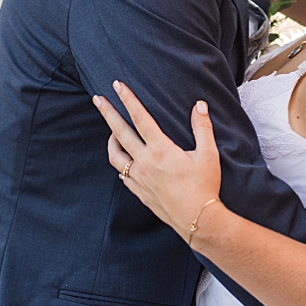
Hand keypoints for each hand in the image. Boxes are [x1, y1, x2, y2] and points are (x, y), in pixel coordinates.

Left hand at [93, 82, 221, 240]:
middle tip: (97, 99)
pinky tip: (123, 159)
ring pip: (115, 155)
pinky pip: (123, 174)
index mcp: (161, 150)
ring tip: (110, 131)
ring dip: (110, 140)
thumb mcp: (208, 155)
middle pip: (119, 132)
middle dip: (108, 112)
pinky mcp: (139, 192)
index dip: (128, 99)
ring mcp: (139, 178)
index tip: (117, 86)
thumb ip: (202, 128)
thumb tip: (200, 105)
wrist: (198, 220)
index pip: (140, 118)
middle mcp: (145, 162)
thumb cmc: (205, 187)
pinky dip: (120, 163)